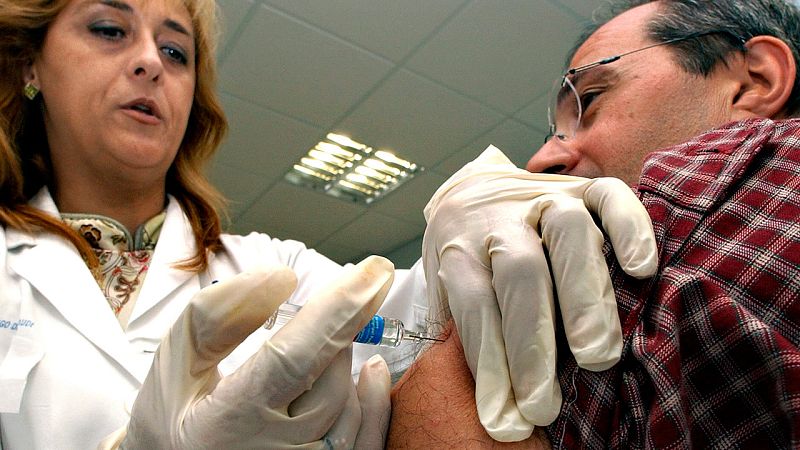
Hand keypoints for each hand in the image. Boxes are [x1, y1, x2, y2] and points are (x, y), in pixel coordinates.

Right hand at [100, 256, 394, 448]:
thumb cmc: (174, 421)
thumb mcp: (175, 366)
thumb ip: (217, 318)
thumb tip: (281, 278)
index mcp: (226, 425)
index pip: (293, 359)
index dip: (336, 311)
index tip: (371, 271)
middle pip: (329, 380)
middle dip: (340, 328)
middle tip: (351, 293)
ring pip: (349, 408)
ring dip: (343, 364)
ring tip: (318, 346)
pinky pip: (369, 442)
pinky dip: (376, 402)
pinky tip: (370, 370)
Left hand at [422, 146, 656, 441]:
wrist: (474, 193)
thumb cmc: (468, 261)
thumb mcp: (447, 292)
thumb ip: (463, 330)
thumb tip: (489, 401)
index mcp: (459, 245)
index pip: (473, 304)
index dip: (489, 364)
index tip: (506, 421)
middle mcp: (500, 217)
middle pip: (518, 271)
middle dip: (532, 342)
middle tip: (545, 403)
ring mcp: (544, 197)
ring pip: (567, 232)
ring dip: (584, 295)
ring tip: (595, 356)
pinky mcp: (584, 187)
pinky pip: (610, 197)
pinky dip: (629, 228)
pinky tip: (641, 270)